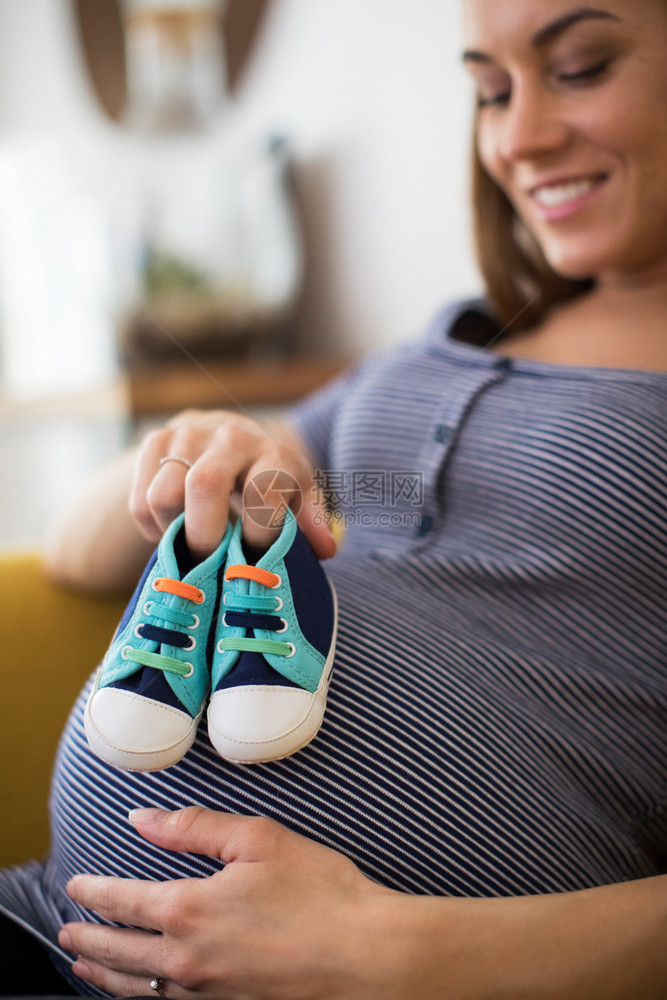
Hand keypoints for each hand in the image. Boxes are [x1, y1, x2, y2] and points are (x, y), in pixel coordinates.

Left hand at [59, 807, 409, 999]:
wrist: (366, 957)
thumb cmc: (321, 893)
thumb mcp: (258, 840)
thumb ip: (195, 827)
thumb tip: (143, 819)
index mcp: (190, 910)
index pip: (123, 901)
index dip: (94, 892)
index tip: (75, 886)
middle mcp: (187, 960)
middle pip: (119, 952)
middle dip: (88, 938)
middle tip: (66, 930)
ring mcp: (207, 995)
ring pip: (136, 989)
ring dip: (104, 975)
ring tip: (84, 965)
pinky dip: (140, 998)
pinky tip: (142, 991)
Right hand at [130, 410, 335, 560]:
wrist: (228, 439)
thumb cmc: (269, 480)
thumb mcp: (297, 497)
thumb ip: (310, 522)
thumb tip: (326, 548)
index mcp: (273, 452)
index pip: (263, 490)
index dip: (257, 533)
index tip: (253, 557)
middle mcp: (230, 436)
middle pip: (204, 485)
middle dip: (204, 536)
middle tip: (210, 562)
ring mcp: (188, 434)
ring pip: (163, 497)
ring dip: (174, 534)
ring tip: (194, 542)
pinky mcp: (155, 440)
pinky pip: (140, 499)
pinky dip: (152, 527)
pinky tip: (174, 528)